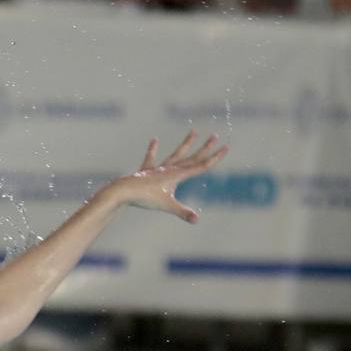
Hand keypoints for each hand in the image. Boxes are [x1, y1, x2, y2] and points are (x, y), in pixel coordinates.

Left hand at [106, 131, 228, 222]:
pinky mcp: (146, 171)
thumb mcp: (167, 206)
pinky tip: (154, 140)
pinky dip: (153, 149)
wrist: (123, 190)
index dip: (215, 158)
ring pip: (176, 154)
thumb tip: (197, 220)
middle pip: (192, 157)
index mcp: (177, 175)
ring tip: (194, 131)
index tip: (226, 147)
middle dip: (206, 148)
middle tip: (216, 136)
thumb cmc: (145, 198)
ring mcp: (158, 169)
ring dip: (186, 144)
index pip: (201, 165)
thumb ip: (183, 212)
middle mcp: (170, 169)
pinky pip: (151, 159)